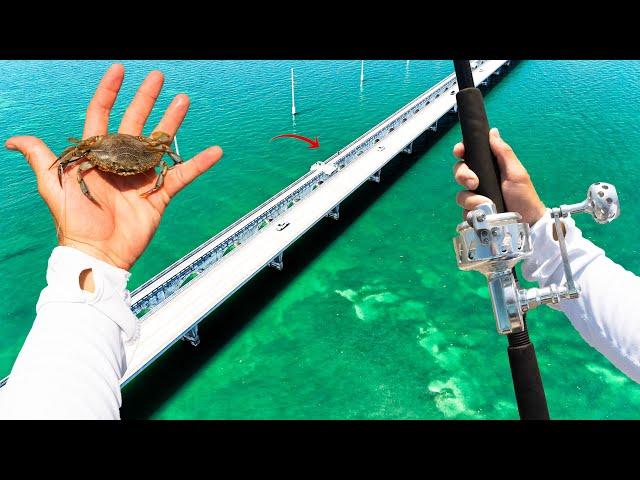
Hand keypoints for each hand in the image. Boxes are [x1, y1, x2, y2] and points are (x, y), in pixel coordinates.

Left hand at [5, 64, 222, 271]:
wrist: (98, 252)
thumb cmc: (74, 220)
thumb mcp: (54, 186)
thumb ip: (42, 159)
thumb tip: (13, 139)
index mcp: (97, 154)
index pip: (103, 115)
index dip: (110, 92)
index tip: (119, 70)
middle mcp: (121, 160)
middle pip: (136, 122)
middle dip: (147, 98)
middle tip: (158, 78)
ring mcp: (141, 176)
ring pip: (159, 143)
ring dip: (172, 122)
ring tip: (183, 101)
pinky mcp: (158, 194)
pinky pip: (181, 175)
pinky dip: (198, 164)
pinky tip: (214, 152)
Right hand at [453, 127, 545, 225]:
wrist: (528, 223)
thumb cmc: (524, 196)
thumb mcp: (516, 172)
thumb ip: (503, 152)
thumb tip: (493, 132)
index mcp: (489, 168)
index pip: (469, 156)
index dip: (461, 151)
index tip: (460, 151)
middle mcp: (480, 182)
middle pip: (459, 172)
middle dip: (462, 175)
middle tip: (473, 182)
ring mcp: (475, 199)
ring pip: (460, 194)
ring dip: (470, 198)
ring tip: (484, 203)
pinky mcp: (474, 214)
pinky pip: (464, 211)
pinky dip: (472, 211)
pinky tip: (483, 213)